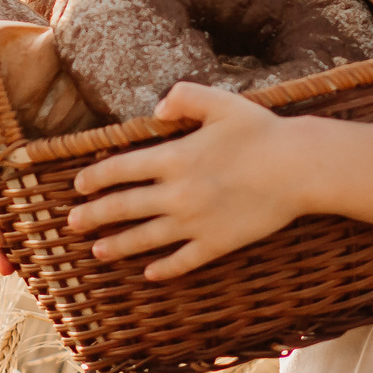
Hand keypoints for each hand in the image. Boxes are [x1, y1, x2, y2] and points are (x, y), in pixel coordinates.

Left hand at [67, 83, 313, 279]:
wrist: (299, 169)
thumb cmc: (262, 131)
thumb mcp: (220, 102)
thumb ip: (183, 98)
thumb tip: (155, 112)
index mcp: (173, 158)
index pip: (120, 169)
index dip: (95, 177)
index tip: (79, 186)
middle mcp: (177, 194)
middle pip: (123, 207)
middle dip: (93, 215)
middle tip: (72, 223)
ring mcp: (195, 223)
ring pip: (145, 239)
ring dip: (118, 246)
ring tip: (98, 251)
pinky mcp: (216, 244)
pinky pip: (183, 261)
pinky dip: (164, 269)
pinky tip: (150, 274)